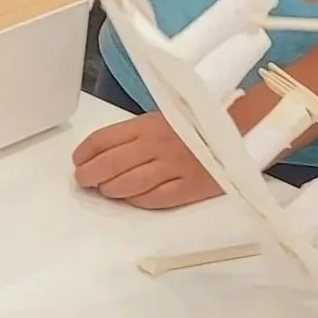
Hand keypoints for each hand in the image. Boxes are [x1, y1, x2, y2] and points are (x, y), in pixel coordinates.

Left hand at [72, 110, 221, 210]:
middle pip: (111, 164)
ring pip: (130, 184)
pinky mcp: (188, 187)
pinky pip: (155, 198)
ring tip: (104, 190)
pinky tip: (130, 199)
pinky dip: (137, 200)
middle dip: (90, 175)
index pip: (104, 139)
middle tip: (84, 181)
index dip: (85, 152)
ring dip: (111, 189)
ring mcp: (172, 167)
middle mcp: (156, 145)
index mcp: (147, 124)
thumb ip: (135, 133)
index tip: (78, 161)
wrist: (238, 131)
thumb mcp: (164, 116)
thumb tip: (101, 152)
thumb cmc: (196, 124)